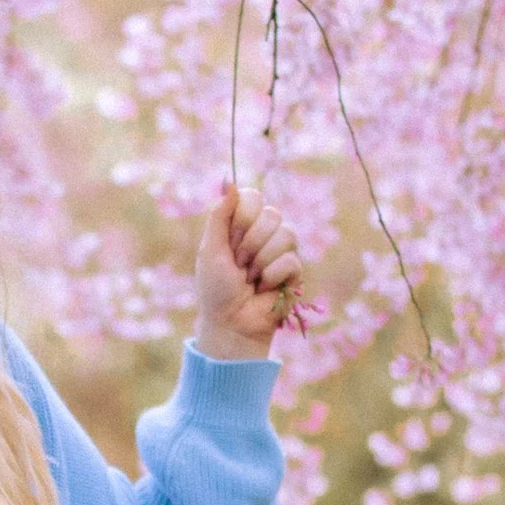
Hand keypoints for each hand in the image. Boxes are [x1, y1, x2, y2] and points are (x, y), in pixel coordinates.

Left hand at [192, 182, 302, 360]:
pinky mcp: (294, 271)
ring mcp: (281, 251)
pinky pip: (291, 260)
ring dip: (262, 260)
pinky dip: (272, 276)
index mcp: (241, 225)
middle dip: (250, 242)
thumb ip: (219, 215)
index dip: (244, 216)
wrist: (231, 322)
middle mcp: (264, 233)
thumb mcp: (210, 249)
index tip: (231, 238)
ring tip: (251, 277)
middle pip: (272, 214)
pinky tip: (264, 288)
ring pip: (286, 234)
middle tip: (239, 263)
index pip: (254, 197)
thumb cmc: (216, 288)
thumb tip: (230, 182)